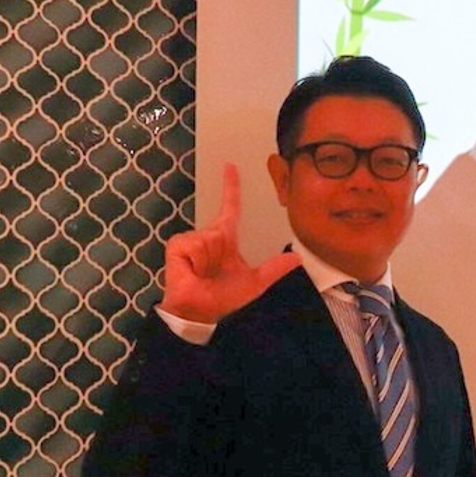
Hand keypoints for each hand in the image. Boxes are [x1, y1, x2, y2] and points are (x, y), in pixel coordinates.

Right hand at [159, 163, 300, 322]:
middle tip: (213, 273)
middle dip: (221, 254)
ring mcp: (191, 239)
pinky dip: (198, 261)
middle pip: (221, 229)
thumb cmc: (224, 297)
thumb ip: (274, 269)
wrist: (200, 311)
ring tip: (203, 273)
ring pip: (210, 238)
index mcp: (225, 239)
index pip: (230, 207)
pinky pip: (196, 245)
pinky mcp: (178, 245)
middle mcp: (209, 235)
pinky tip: (192, 270)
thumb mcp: (255, 283)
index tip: (231, 166)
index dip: (231, 187)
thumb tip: (298, 258)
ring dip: (210, 260)